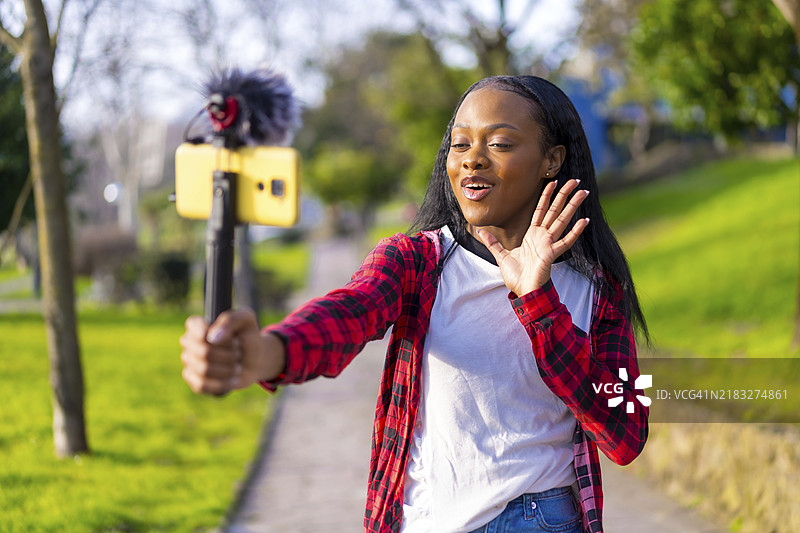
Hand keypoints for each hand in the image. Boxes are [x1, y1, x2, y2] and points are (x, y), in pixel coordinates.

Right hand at [179, 309, 285, 395]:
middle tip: (239, 352)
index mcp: (198, 324)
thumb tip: (212, 338)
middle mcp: (189, 342)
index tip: (231, 337)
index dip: (211, 333)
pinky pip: (202, 385)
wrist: (255, 359)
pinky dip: (222, 383)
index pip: (193, 326)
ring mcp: (190, 362)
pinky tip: (233, 379)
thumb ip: (230, 321)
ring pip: (204, 369)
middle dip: (228, 354)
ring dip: (228, 369)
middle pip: (203, 351)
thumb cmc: (248, 336)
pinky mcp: (194, 380)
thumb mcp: (246, 319)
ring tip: (238, 366)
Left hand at [477, 179, 589, 295]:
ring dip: (573, 206)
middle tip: (575, 180)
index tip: (554, 182)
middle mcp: (542, 237)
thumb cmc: (517, 277)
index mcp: (532, 235)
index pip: (541, 210)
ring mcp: (548, 244)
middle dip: (564, 195)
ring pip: (562, 221)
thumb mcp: (501, 256)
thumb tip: (481, 231)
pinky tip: (584, 220)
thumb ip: (493, 243)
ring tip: (584, 192)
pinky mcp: (551, 254)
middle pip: (555, 211)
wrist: (523, 292)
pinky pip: (565, 241)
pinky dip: (575, 232)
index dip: (547, 196)